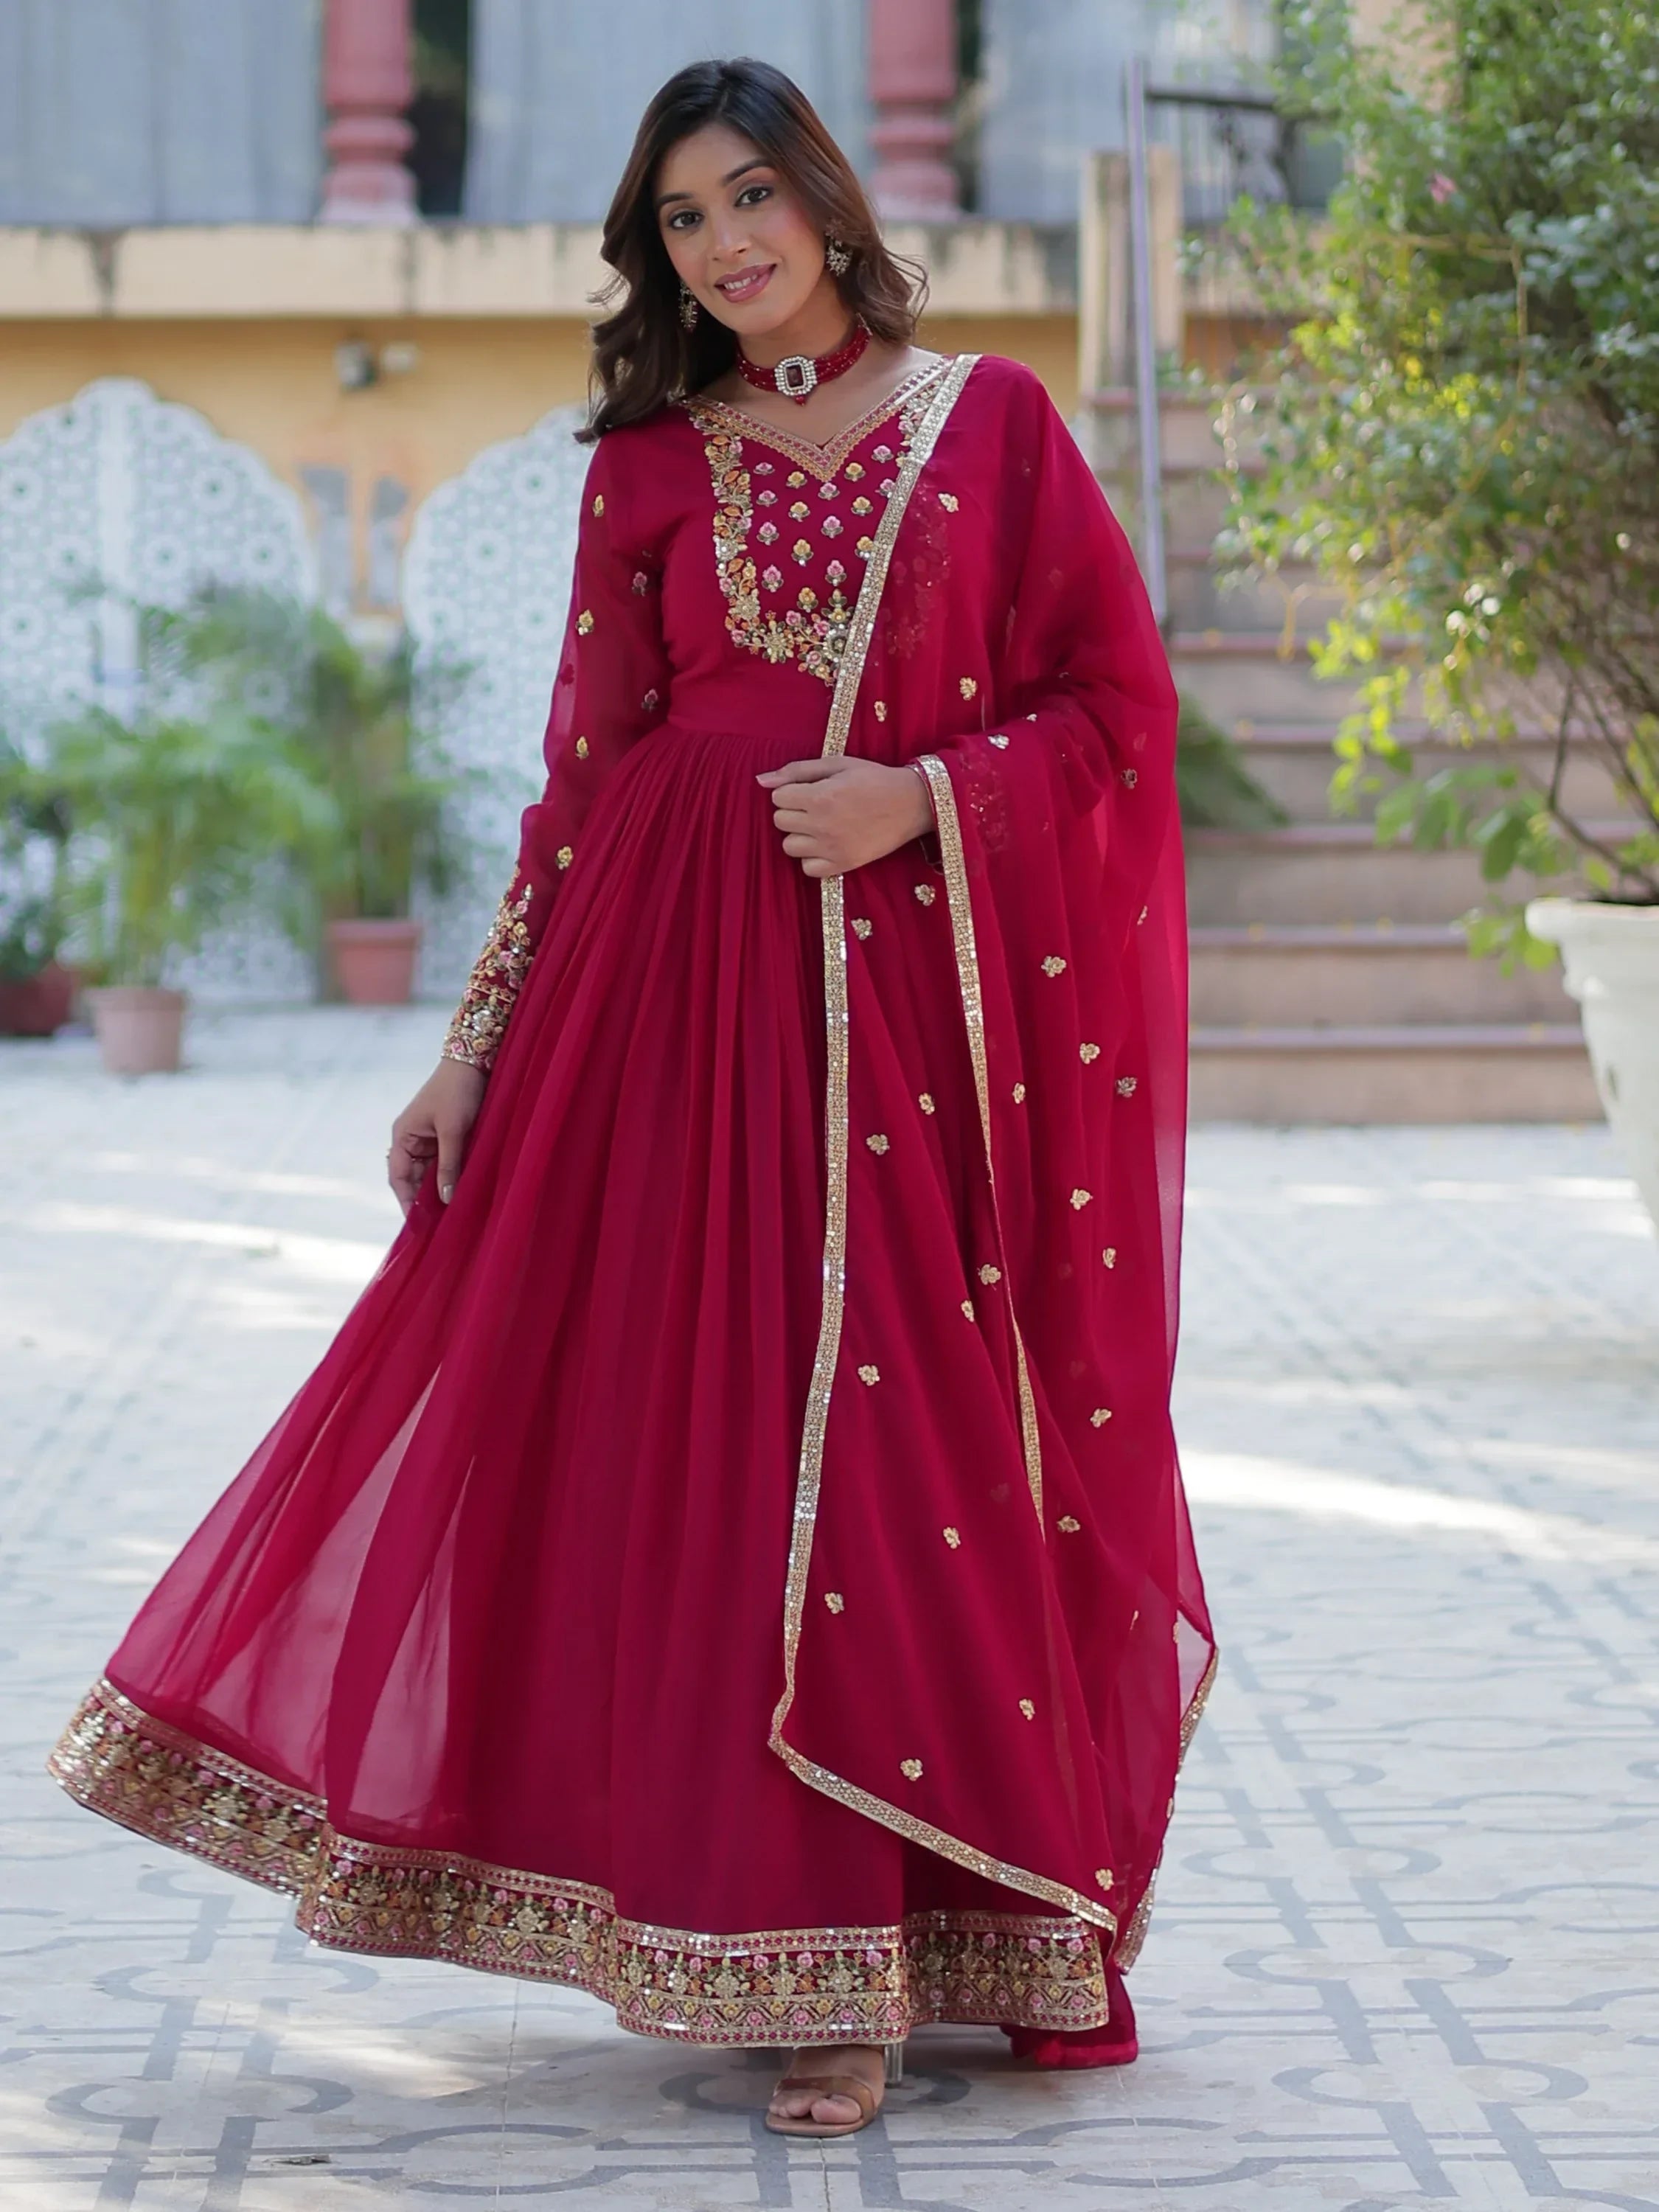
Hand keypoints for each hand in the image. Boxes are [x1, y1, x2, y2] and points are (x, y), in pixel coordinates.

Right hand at [388, 1057, 487, 1216]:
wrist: (473, 1062)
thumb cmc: (458, 1092)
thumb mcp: (454, 1130)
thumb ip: (449, 1165)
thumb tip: (444, 1198)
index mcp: (403, 1136)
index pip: (398, 1177)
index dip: (407, 1201)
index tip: (417, 1224)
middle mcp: (410, 1140)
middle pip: (412, 1179)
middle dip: (422, 1200)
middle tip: (437, 1226)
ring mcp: (427, 1139)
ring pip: (428, 1173)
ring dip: (437, 1191)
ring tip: (448, 1215)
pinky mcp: (444, 1137)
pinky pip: (442, 1164)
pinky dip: (448, 1178)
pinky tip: (458, 1192)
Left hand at [756, 757, 933, 877]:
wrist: (911, 804)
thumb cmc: (873, 779)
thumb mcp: (837, 764)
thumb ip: (797, 770)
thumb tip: (762, 780)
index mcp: (820, 797)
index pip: (778, 798)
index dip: (791, 791)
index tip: (810, 790)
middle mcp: (823, 825)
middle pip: (780, 822)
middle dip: (793, 811)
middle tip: (816, 806)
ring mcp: (832, 848)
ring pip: (789, 846)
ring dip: (799, 835)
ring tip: (820, 826)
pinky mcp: (842, 865)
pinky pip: (807, 869)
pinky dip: (812, 858)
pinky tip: (826, 844)